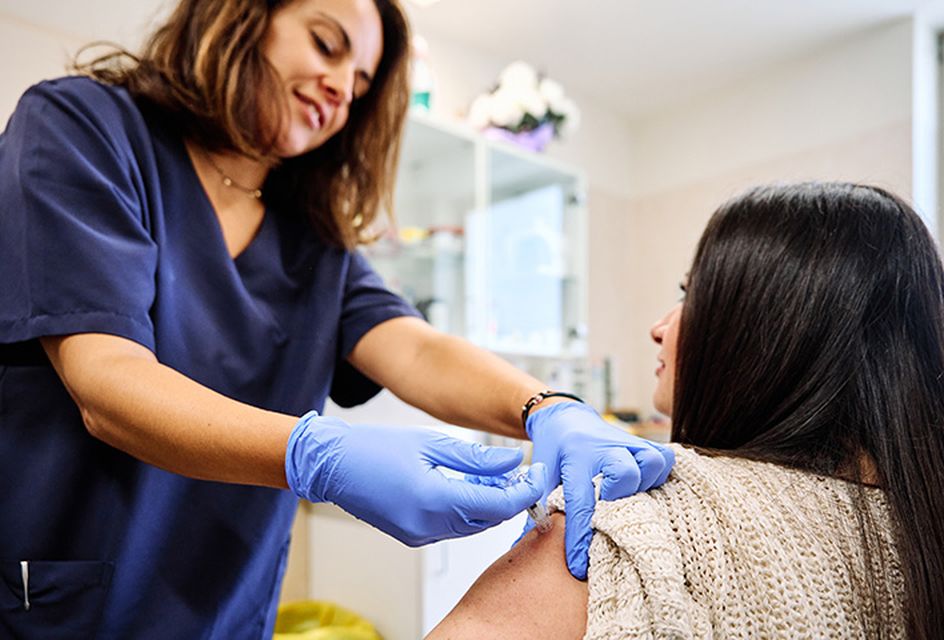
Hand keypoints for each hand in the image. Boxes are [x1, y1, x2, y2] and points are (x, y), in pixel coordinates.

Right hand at [286, 412, 545, 545]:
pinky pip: (453, 527)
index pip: (497, 504)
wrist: (332, 464)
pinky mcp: (413, 536)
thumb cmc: (375, 447)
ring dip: (491, 503)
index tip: (539, 473)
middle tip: (524, 471)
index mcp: (434, 500)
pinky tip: (472, 485)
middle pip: (489, 520)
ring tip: (498, 473)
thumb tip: (514, 461)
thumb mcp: (432, 443)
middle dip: (512, 497)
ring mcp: (419, 535)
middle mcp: (428, 525)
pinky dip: (469, 509)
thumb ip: (477, 457)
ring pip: (473, 526)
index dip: (525, 491)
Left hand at [527, 401, 674, 578]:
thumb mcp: (540, 475)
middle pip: (625, 474)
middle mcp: (604, 447)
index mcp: (575, 457)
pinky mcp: (643, 442)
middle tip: (608, 514)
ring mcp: (627, 442)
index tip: (578, 566)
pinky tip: (646, 486)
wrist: (565, 417)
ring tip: (631, 497)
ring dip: (645, 484)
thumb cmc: (553, 451)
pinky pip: (665, 458)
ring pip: (651, 463)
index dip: (580, 537)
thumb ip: (537, 509)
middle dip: (619, 500)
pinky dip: (660, 474)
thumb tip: (526, 546)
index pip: (580, 501)